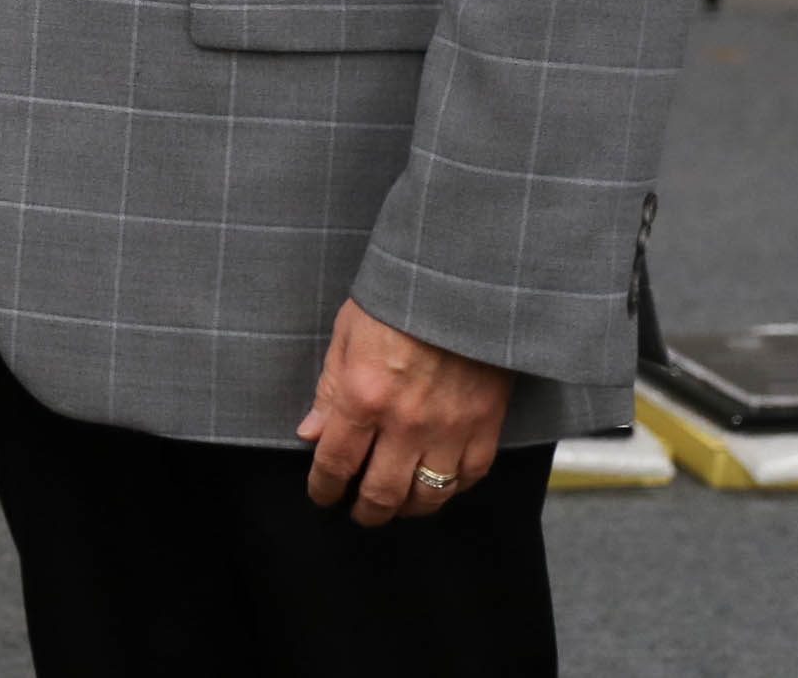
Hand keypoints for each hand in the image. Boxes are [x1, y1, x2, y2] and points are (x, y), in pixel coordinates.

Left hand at [298, 298, 508, 523]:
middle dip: (364, 511)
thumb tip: (310, 434)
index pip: (336, 463)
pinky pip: (469, 477)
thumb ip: (329, 389)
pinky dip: (451, 489)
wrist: (462, 284)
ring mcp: (450, 429)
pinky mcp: (486, 426)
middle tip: (357, 513)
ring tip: (395, 506)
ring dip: (407, 509)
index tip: (321, 496)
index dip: (324, 488)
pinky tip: (437, 485)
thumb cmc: (398, 301)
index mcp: (363, 396)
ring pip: (428, 496)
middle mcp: (406, 423)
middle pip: (381, 493)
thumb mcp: (346, 335)